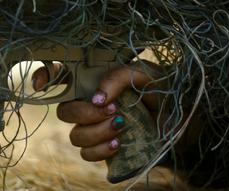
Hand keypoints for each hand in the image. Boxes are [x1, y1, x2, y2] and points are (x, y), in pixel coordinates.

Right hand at [32, 61, 160, 161]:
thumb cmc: (165, 89)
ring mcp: (97, 127)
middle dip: (84, 112)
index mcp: (97, 79)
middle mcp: (92, 103)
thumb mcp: (145, 74)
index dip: (45, 77)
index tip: (42, 86)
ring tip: (122, 125)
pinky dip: (101, 150)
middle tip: (111, 109)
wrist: (187, 118)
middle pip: (65, 111)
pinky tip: (119, 142)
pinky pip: (87, 154)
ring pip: (75, 135)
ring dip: (96, 132)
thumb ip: (118, 77)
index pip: (61, 75)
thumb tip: (96, 98)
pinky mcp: (106, 148)